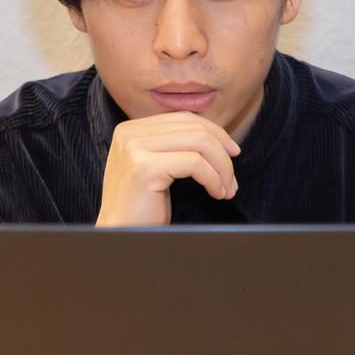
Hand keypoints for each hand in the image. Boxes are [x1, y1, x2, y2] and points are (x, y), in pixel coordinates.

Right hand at [95, 112, 240, 225]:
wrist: (122, 235)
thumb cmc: (144, 207)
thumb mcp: (159, 167)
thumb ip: (176, 145)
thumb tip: (219, 136)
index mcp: (131, 129)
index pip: (184, 119)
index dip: (215, 133)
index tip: (233, 153)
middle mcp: (129, 133)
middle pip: (194, 128)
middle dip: (222, 153)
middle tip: (232, 180)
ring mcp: (134, 148)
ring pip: (198, 142)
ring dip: (221, 167)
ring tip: (227, 189)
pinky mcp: (144, 167)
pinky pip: (194, 163)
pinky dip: (213, 178)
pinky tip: (216, 193)